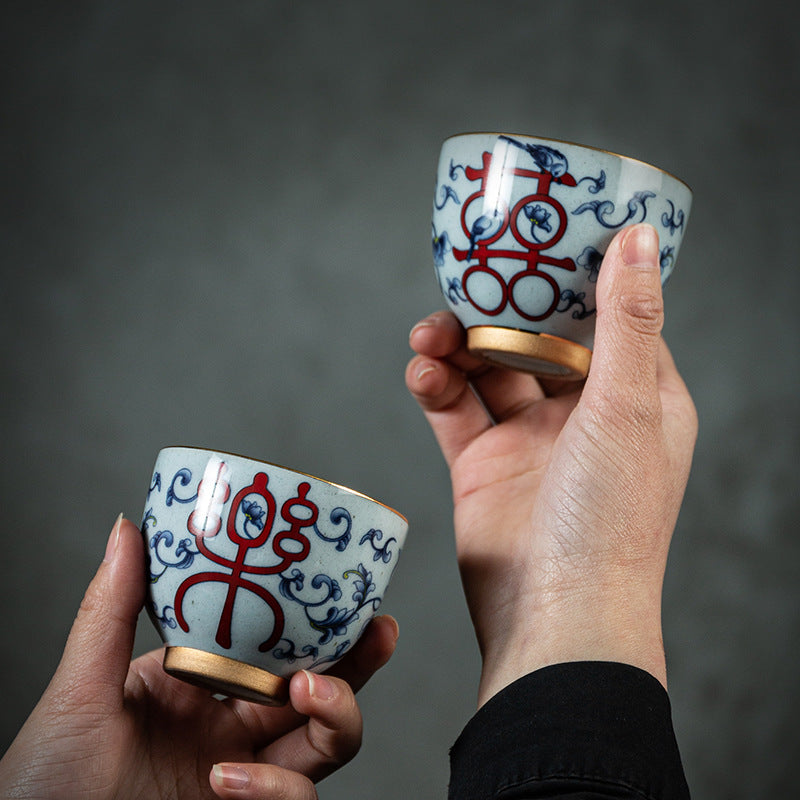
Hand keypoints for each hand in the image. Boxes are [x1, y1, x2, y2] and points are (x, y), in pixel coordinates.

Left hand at [0, 516, 397, 798]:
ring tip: (307, 690)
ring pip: (327, 747)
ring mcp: (243, 778)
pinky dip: (273, 789)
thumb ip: (111, 608)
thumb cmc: (48, 777)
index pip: (280, 649)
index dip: (322, 624)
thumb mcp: (83, 684)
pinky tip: (226, 779)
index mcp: (205, 687)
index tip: (350, 593)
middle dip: (359, 664)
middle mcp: (233, 731)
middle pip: (323, 694)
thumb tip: (128, 526)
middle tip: (378, 632)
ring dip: (335, 714)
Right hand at [406, 223, 696, 705]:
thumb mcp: (626, 407)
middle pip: (537, 339)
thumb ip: (626, 320)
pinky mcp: (482, 464)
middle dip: (500, 311)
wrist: (551, 617)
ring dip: (456, 345)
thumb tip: (638, 237)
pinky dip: (435, 385)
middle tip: (464, 285)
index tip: (540, 238)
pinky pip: (454, 409)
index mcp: (634, 397)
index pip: (607, 318)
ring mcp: (529, 440)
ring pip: (487, 370)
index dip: (575, 278)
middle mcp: (583, 415)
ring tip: (428, 334)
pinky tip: (422, 373)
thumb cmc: (607, 520)